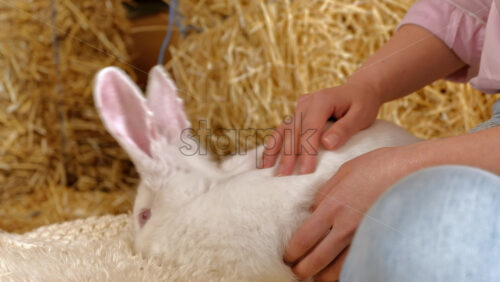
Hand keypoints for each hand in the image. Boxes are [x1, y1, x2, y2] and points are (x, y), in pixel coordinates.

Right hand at [259, 82, 380, 175]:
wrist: (359, 89)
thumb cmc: (363, 104)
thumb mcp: (361, 115)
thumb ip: (345, 129)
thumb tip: (327, 144)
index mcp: (322, 101)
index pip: (310, 129)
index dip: (307, 151)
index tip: (306, 172)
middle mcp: (306, 102)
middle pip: (293, 131)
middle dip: (288, 155)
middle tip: (283, 177)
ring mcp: (299, 107)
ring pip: (283, 129)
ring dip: (274, 150)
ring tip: (266, 169)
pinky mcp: (297, 113)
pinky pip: (283, 129)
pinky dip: (274, 144)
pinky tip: (266, 159)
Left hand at [283, 146, 417, 280]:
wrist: (417, 171)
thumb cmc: (379, 166)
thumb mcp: (344, 171)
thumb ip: (325, 193)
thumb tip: (313, 211)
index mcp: (333, 207)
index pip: (304, 239)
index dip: (292, 252)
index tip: (287, 256)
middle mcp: (346, 227)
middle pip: (316, 260)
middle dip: (302, 270)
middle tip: (296, 271)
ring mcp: (365, 238)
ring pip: (336, 271)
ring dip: (322, 275)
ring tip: (316, 274)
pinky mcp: (380, 243)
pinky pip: (358, 266)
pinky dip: (344, 272)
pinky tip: (339, 271)